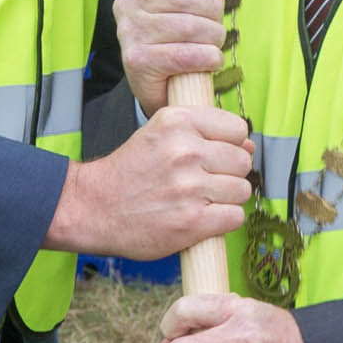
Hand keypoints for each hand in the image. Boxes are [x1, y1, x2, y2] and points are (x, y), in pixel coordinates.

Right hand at [43, 104, 250, 261]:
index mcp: (177, 121)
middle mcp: (185, 150)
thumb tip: (249, 144)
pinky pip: (235, 217)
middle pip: (242, 161)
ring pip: (242, 190)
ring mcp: (189, 187)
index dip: (230, 145)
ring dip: (227, 199)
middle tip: (205, 182)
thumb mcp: (159, 134)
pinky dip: (224, 221)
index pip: (237, 128)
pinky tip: (203, 218)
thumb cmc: (129, 173)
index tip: (214, 156)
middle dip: (230, 174)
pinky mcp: (192, 221)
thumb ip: (202, 133)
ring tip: (202, 201)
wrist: (94, 208)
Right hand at [114, 0, 227, 114]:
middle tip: (214, 26)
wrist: (168, 87)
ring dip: (214, 38)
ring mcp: (128, 31)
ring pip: (189, 26)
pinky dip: (208, 58)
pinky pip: (184, 55)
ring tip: (212, 44)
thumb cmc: (187, 34)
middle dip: (213, 12)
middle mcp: (126, 2)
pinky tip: (209, 61)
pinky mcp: (136, 60)